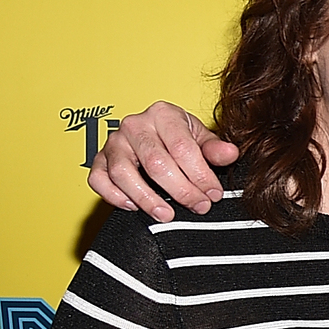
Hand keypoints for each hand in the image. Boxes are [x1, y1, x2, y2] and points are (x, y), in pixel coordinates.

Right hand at [90, 102, 237, 220]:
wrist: (156, 135)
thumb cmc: (180, 137)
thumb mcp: (201, 139)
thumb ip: (215, 149)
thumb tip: (230, 153)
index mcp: (163, 114)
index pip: (182, 148)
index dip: (200, 175)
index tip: (213, 194)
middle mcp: (135, 124)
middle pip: (155, 163)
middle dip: (181, 190)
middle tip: (198, 206)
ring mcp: (113, 142)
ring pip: (123, 173)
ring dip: (147, 198)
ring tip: (167, 215)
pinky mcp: (99, 158)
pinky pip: (98, 179)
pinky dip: (113, 195)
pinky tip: (134, 207)